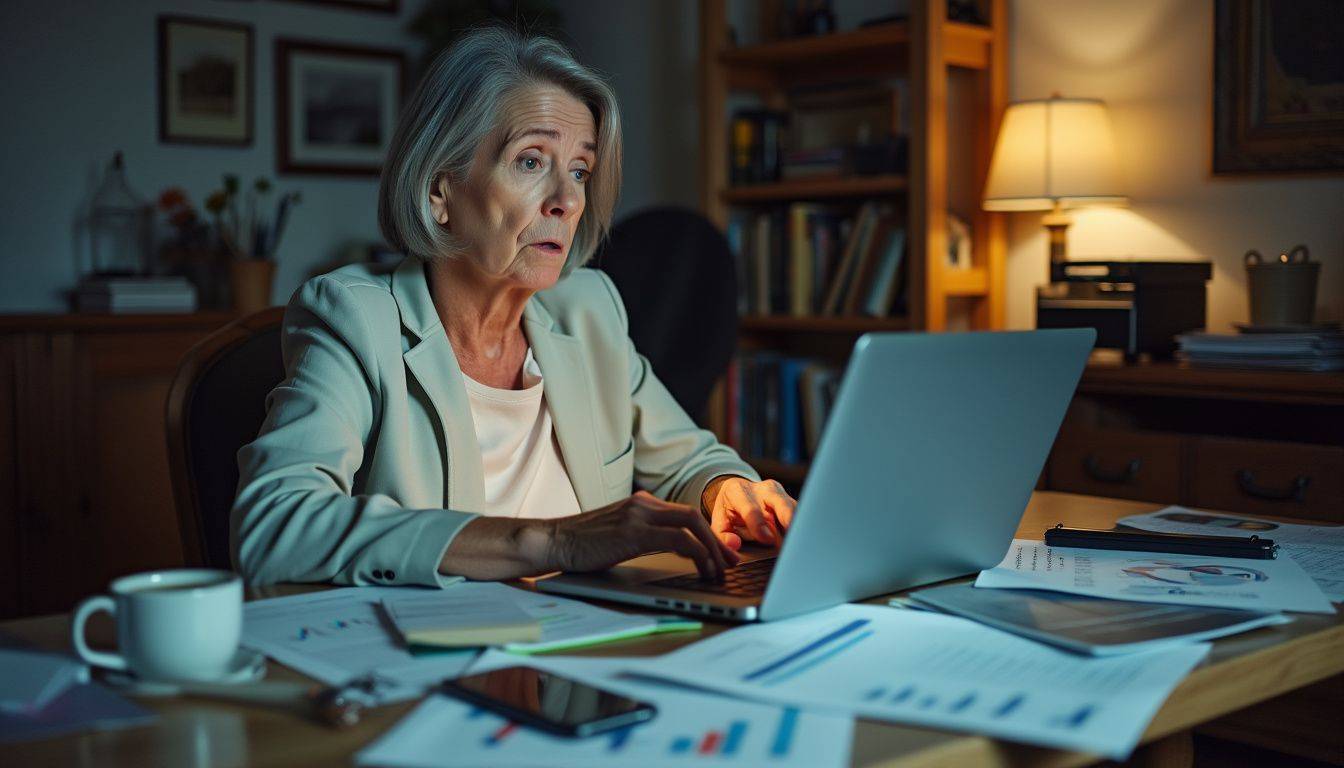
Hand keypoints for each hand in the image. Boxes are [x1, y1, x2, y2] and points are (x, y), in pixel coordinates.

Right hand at [547, 491, 739, 579]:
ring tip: (722, 570)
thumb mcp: (616, 536)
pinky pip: (677, 539)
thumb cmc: (580, 545)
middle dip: (717, 540)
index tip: (722, 552)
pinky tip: (703, 568)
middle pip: (693, 516)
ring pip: (691, 524)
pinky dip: (697, 552)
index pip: (684, 514)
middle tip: (732, 562)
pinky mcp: (633, 532)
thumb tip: (669, 553)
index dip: (708, 533)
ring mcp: (638, 515)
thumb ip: (641, 537)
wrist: (551, 540)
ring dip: (712, 548)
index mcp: (640, 504)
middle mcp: (642, 504)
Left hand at [705, 477, 796, 550]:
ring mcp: (781, 494)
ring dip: (797, 528)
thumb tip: (734, 545)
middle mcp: (763, 489)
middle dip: (787, 520)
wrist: (741, 493)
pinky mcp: (792, 502)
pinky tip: (803, 541)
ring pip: (795, 509)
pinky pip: (801, 515)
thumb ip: (723, 535)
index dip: (758, 524)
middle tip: (790, 541)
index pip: (750, 508)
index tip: (767, 540)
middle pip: (781, 503)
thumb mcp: (720, 521)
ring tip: (799, 544)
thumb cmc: (730, 510)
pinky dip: (802, 528)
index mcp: (739, 490)